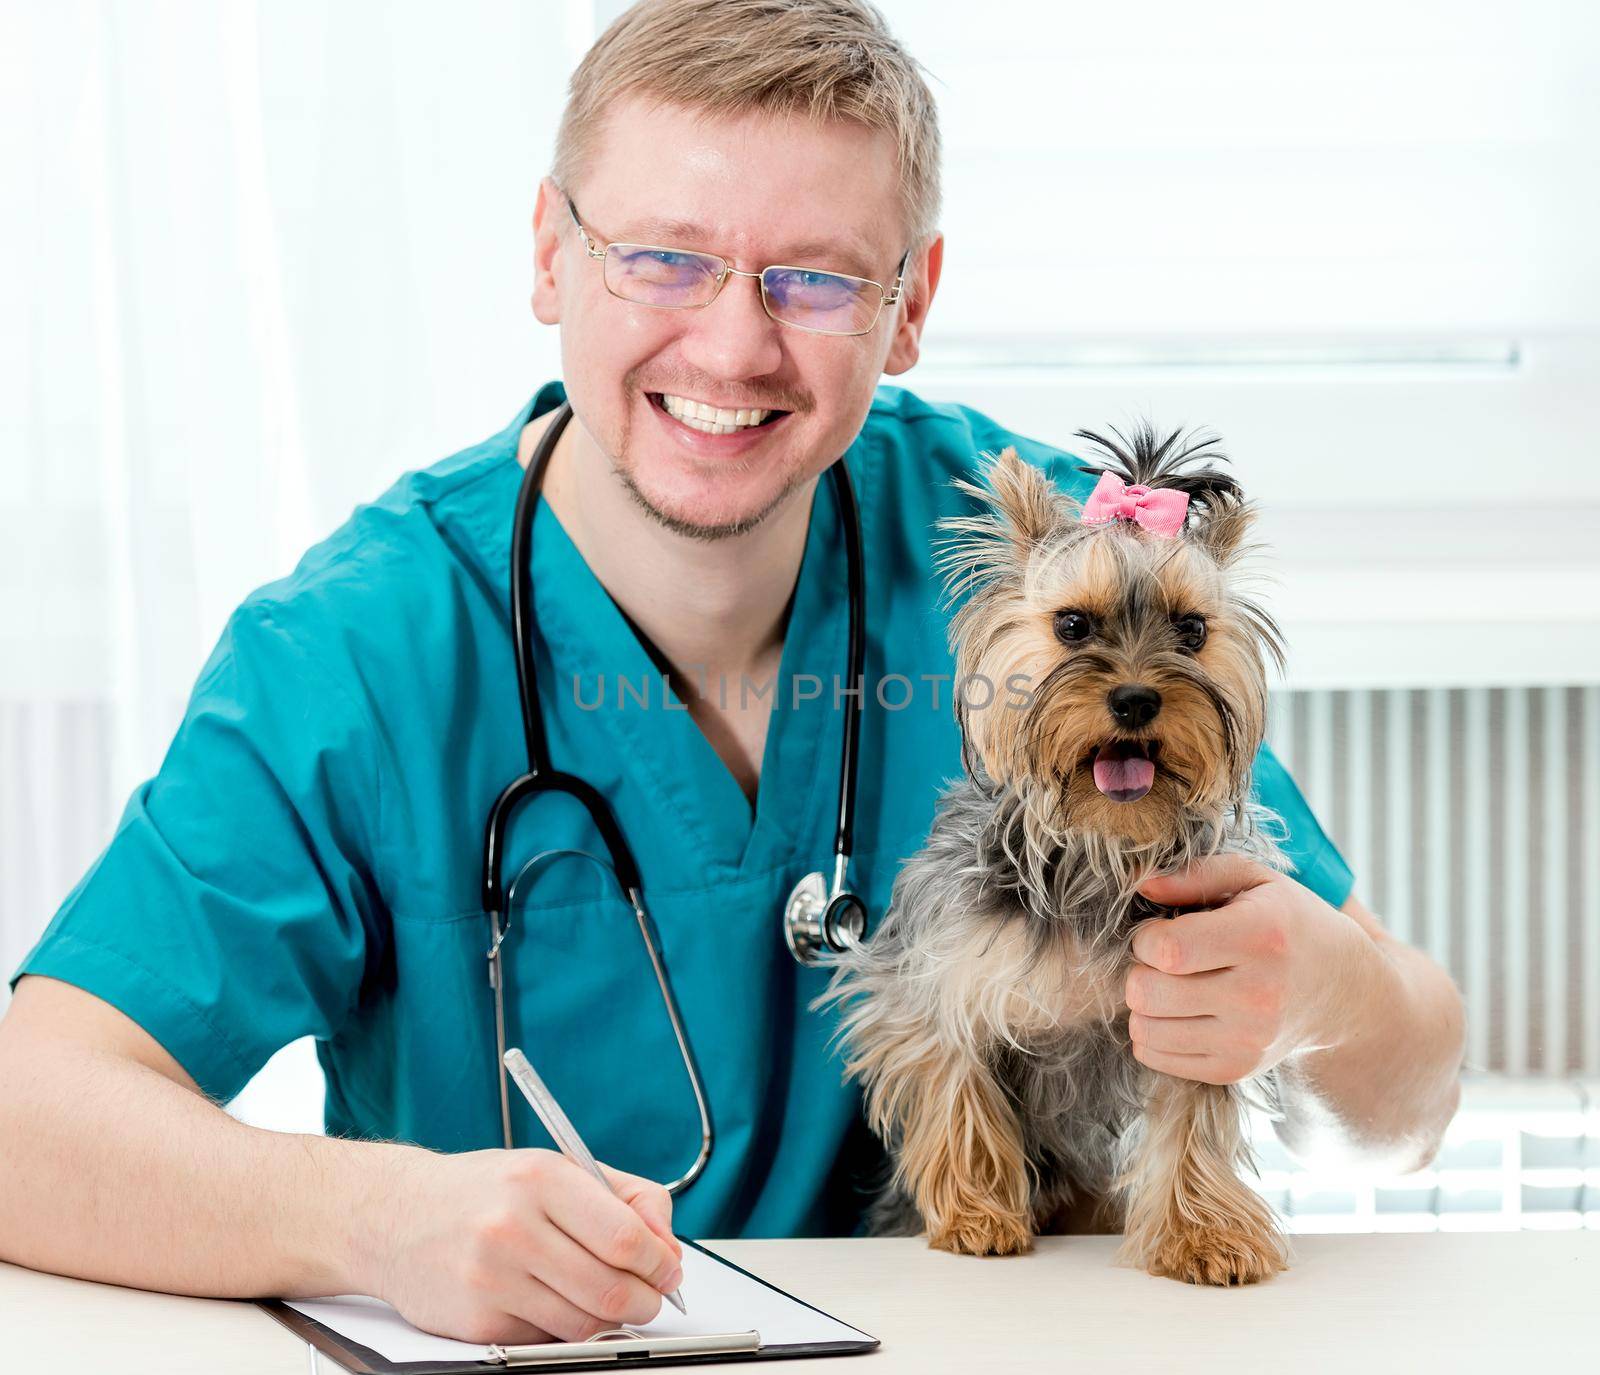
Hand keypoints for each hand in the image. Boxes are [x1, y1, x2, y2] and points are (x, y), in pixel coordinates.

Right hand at [368, 1147, 684, 1344]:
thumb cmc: (487, 1190)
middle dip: (646, 1301)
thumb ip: (627, 1197)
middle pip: (611, 1289)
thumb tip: (669, 1247)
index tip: (669, 1269)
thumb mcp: (559, 1167)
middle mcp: (513, 1226)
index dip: (660, 1262)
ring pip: (583, 1324)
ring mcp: (491, 1277)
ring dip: (611, 1321)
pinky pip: (545, 1339)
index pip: (626, 1237)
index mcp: (542, 1178)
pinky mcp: (476, 1322)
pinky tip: (556, 1303)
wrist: (395, 1216)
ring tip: (610, 1301)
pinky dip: (564, 1329)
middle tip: (651, 1296)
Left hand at [1121, 854, 1371, 1085]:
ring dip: (1142, 1005)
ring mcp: (1248, 1040)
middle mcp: (1258, 996)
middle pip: (1149, 993)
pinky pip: (1156, 1057)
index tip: (1160, 932)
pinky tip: (1176, 1013)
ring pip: (1146, 1029)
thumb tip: (1139, 884)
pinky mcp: (1236, 1069)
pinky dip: (1152, 1035)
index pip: (1168, 949)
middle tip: (1162, 962)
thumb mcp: (1255, 880)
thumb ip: (1196, 873)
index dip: (1147, 937)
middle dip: (1140, 970)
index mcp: (1262, 938)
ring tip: (1168, 986)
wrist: (1343, 991)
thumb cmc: (1287, 923)